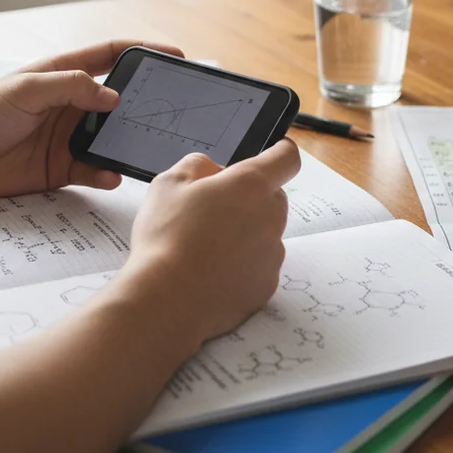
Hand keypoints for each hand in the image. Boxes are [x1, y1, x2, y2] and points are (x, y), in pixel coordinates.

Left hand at [0, 41, 182, 198]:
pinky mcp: (62, 167)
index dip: (145, 52)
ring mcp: (69, 136)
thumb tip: (113, 97)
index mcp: (64, 75)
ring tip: (147, 146)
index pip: (113, 56)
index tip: (175, 56)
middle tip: (172, 109)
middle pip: (120, 100)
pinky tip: (110, 174)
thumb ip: (71, 87)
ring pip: (112, 138)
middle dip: (146, 104)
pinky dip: (107, 172)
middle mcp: (72, 104)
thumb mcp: (28, 89)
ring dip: (129, 142)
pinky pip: (95, 169)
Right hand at [122, 139, 301, 346]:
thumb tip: (212, 170)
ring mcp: (272, 253)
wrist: (168, 301)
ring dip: (245, 233)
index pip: (286, 158)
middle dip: (251, 197)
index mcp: (250, 185)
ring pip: (265, 232)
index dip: (280, 152)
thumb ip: (197, 165)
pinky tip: (212, 271)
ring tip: (206, 246)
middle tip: (214, 208)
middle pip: (273, 197)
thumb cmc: (166, 239)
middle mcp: (270, 217)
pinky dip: (243, 264)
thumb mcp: (168, 183)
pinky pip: (260, 265)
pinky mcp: (267, 284)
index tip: (274, 153)